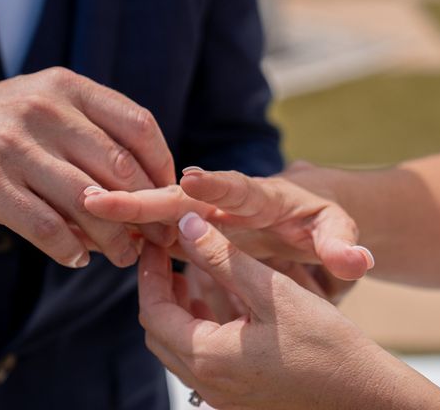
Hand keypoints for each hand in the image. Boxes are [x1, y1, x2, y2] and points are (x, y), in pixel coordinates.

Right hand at [0, 67, 174, 267]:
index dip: (163, 167)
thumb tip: (148, 190)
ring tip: (124, 256)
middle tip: (157, 236)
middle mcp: (43, 109)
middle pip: (119, 166)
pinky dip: (69, 248)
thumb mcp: (45, 112)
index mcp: (67, 88)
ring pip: (88, 201)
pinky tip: (77, 257)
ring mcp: (13, 145)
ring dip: (115, 238)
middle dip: (148, 210)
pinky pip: (45, 226)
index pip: (137, 125)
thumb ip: (92, 137)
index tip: (169, 198)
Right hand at [85, 169, 372, 279]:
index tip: (188, 177)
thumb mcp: (339, 229)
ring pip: (159, 211)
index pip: (236, 187)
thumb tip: (358, 261)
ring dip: (123, 211)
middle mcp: (224, 200)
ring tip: (80, 211)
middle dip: (140, 196)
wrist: (301, 213)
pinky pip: (158, 229)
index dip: (214, 184)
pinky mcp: (194, 229)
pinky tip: (99, 234)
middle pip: (179, 197)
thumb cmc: (321, 219)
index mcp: (260, 196)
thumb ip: (343, 243)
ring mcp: (205, 214)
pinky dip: (130, 230)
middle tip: (96, 195)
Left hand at [138, 214, 433, 409]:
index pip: (154, 310)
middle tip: (169, 258)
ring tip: (191, 277)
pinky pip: (202, 362)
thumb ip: (223, 257)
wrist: (370, 401)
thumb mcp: (272, 292)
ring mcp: (222, 398)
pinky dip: (199, 330)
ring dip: (178, 311)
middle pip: (159, 332)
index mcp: (208, 357)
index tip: (155, 244)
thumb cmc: (327, 346)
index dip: (150, 273)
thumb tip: (186, 225)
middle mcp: (206, 385)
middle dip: (159, 291)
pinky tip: (220, 309)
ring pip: (178, 348)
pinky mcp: (239, 401)